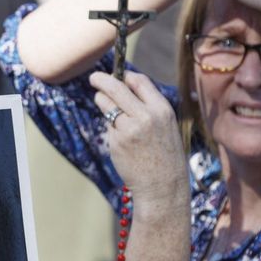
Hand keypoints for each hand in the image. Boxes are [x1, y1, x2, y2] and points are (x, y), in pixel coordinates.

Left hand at [90, 70, 187, 207]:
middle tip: (94, 78)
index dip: (125, 76)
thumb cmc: (164, 155)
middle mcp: (145, 115)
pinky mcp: (116, 140)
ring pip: (106, 104)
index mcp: (162, 109)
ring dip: (102, 101)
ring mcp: (129, 128)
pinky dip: (110, 127)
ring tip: (105, 105)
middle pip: (116, 87)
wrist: (162, 186)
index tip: (117, 75)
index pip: (139, 80)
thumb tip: (125, 87)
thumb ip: (149, 107)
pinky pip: (108, 125)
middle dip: (101, 80)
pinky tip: (120, 139)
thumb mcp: (166, 125)